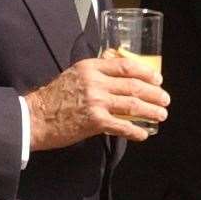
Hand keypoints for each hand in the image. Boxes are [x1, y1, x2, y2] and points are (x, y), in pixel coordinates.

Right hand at [26, 54, 168, 150]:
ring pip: (132, 104)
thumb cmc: (54, 97)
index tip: (157, 79)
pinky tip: (143, 134)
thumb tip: (119, 72)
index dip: (145, 72)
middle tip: (165, 99)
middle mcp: (96, 82)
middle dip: (153, 93)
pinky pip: (122, 126)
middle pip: (133, 85)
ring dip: (150, 111)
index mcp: (91, 67)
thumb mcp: (75, 74)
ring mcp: (96, 101)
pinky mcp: (95, 121)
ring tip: (161, 115)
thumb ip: (96, 72)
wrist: (35, 117)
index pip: (125, 65)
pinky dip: (136, 131)